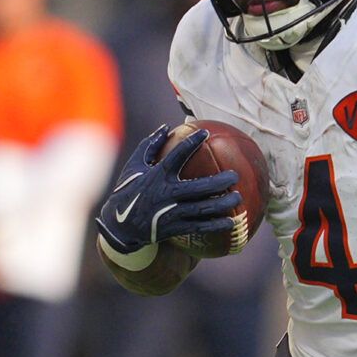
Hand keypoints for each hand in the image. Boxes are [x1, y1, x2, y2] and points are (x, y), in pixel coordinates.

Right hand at [97, 125, 240, 259]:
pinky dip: (215, 225)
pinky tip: (231, 222)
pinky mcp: (173, 228)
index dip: (192, 143)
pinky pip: (198, 226)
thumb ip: (149, 146)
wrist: (118, 226)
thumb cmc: (128, 190)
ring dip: (222, 204)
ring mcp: (170, 213)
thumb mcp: (134, 166)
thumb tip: (165, 127)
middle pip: (199, 187)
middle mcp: (165, 194)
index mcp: (157, 176)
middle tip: (235, 175)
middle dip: (219, 182)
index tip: (206, 133)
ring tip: (238, 197)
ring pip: (202, 209)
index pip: (177, 156)